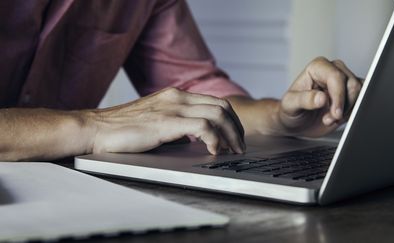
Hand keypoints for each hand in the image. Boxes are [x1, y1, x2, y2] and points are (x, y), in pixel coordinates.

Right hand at [84, 88, 245, 154]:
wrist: (94, 129)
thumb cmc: (121, 129)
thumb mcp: (155, 121)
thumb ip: (176, 125)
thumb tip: (195, 138)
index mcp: (175, 95)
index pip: (215, 102)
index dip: (231, 120)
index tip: (234, 137)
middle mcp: (177, 97)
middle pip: (222, 106)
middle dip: (236, 128)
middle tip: (238, 146)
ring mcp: (172, 107)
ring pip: (218, 114)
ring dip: (230, 135)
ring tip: (231, 151)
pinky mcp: (166, 122)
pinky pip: (203, 126)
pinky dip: (214, 139)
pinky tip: (213, 150)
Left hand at [277, 57, 362, 136]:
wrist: (296, 122)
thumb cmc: (290, 110)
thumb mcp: (290, 105)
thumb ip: (304, 100)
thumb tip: (321, 97)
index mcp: (317, 67)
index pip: (336, 77)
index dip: (338, 97)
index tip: (335, 113)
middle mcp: (333, 70)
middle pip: (352, 85)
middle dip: (342, 106)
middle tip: (328, 119)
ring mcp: (344, 81)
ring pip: (360, 92)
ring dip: (347, 110)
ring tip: (330, 119)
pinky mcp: (351, 93)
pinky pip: (363, 100)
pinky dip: (352, 112)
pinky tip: (338, 119)